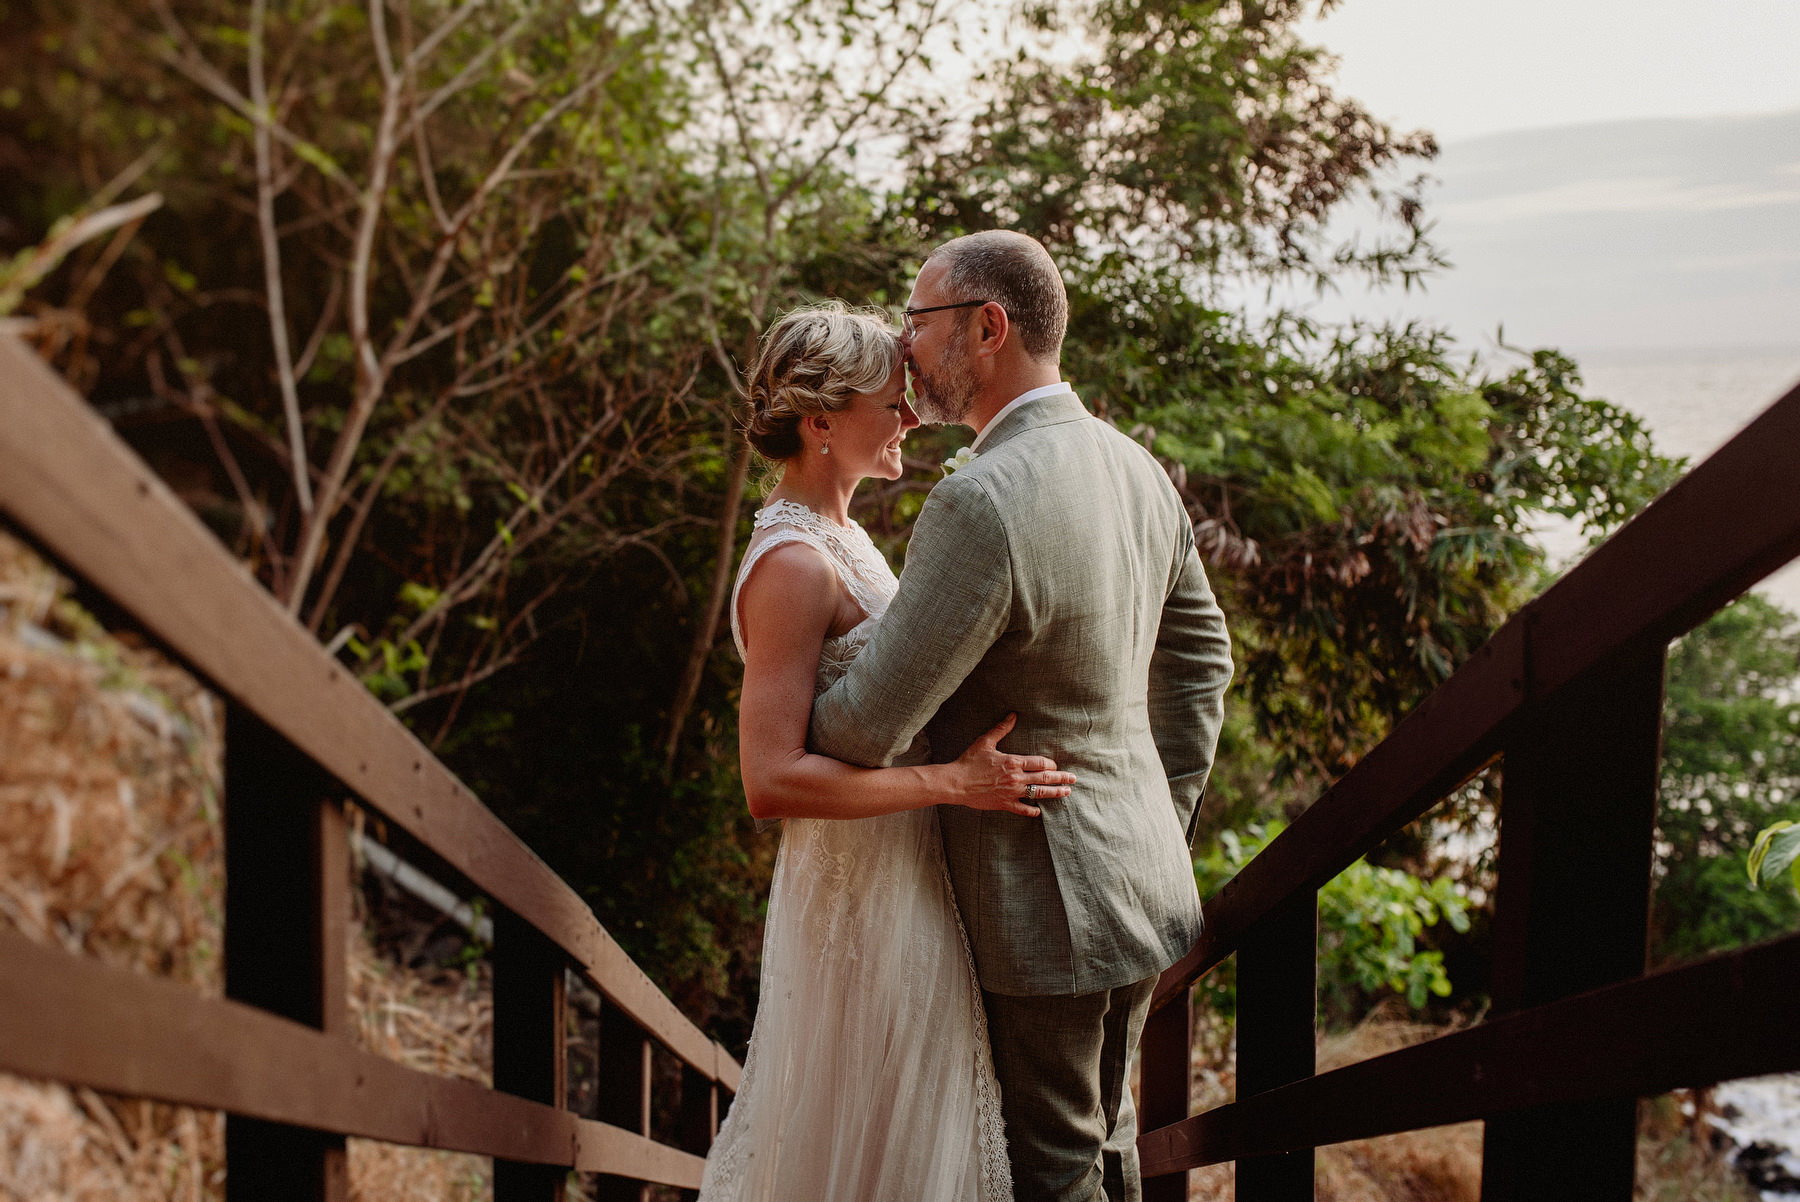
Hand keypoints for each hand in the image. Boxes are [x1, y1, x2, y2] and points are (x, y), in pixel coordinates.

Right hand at [945, 714, 1074, 817]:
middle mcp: (1016, 778)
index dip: (1051, 764)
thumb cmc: (969, 762)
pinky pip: (1023, 809)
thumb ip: (1001, 729)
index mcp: (1013, 762)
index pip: (1041, 763)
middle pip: (1045, 778)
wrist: (956, 783)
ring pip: (1039, 794)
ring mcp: (1012, 793)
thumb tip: (1013, 715)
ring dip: (1054, 793)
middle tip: (1073, 779)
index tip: (1056, 765)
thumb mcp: (985, 742)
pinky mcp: (1004, 804)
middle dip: (1061, 778)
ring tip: (1066, 792)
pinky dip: (1032, 811)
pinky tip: (1039, 811)